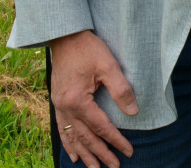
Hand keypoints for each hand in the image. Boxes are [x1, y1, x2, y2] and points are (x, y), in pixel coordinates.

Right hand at [50, 30, 137, 167]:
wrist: (65, 36)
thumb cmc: (88, 48)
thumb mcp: (109, 66)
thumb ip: (121, 90)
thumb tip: (133, 111)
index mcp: (78, 100)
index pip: (101, 127)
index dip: (115, 140)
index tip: (128, 151)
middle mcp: (65, 107)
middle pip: (85, 137)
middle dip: (100, 154)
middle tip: (114, 166)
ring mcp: (58, 105)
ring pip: (72, 136)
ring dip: (84, 153)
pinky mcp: (57, 101)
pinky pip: (61, 128)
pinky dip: (68, 143)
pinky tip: (73, 154)